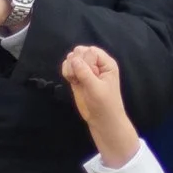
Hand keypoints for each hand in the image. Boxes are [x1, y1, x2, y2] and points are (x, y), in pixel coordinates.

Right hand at [63, 46, 140, 167]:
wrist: (102, 120)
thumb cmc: (105, 104)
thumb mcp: (96, 88)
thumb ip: (84, 73)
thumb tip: (72, 58)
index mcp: (106, 63)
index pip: (91, 51)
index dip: (86, 60)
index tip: (90, 75)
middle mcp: (97, 64)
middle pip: (80, 52)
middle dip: (76, 63)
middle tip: (80, 77)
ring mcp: (86, 71)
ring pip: (72, 58)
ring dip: (70, 67)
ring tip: (75, 79)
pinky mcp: (78, 78)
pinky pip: (68, 67)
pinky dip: (66, 71)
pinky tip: (71, 80)